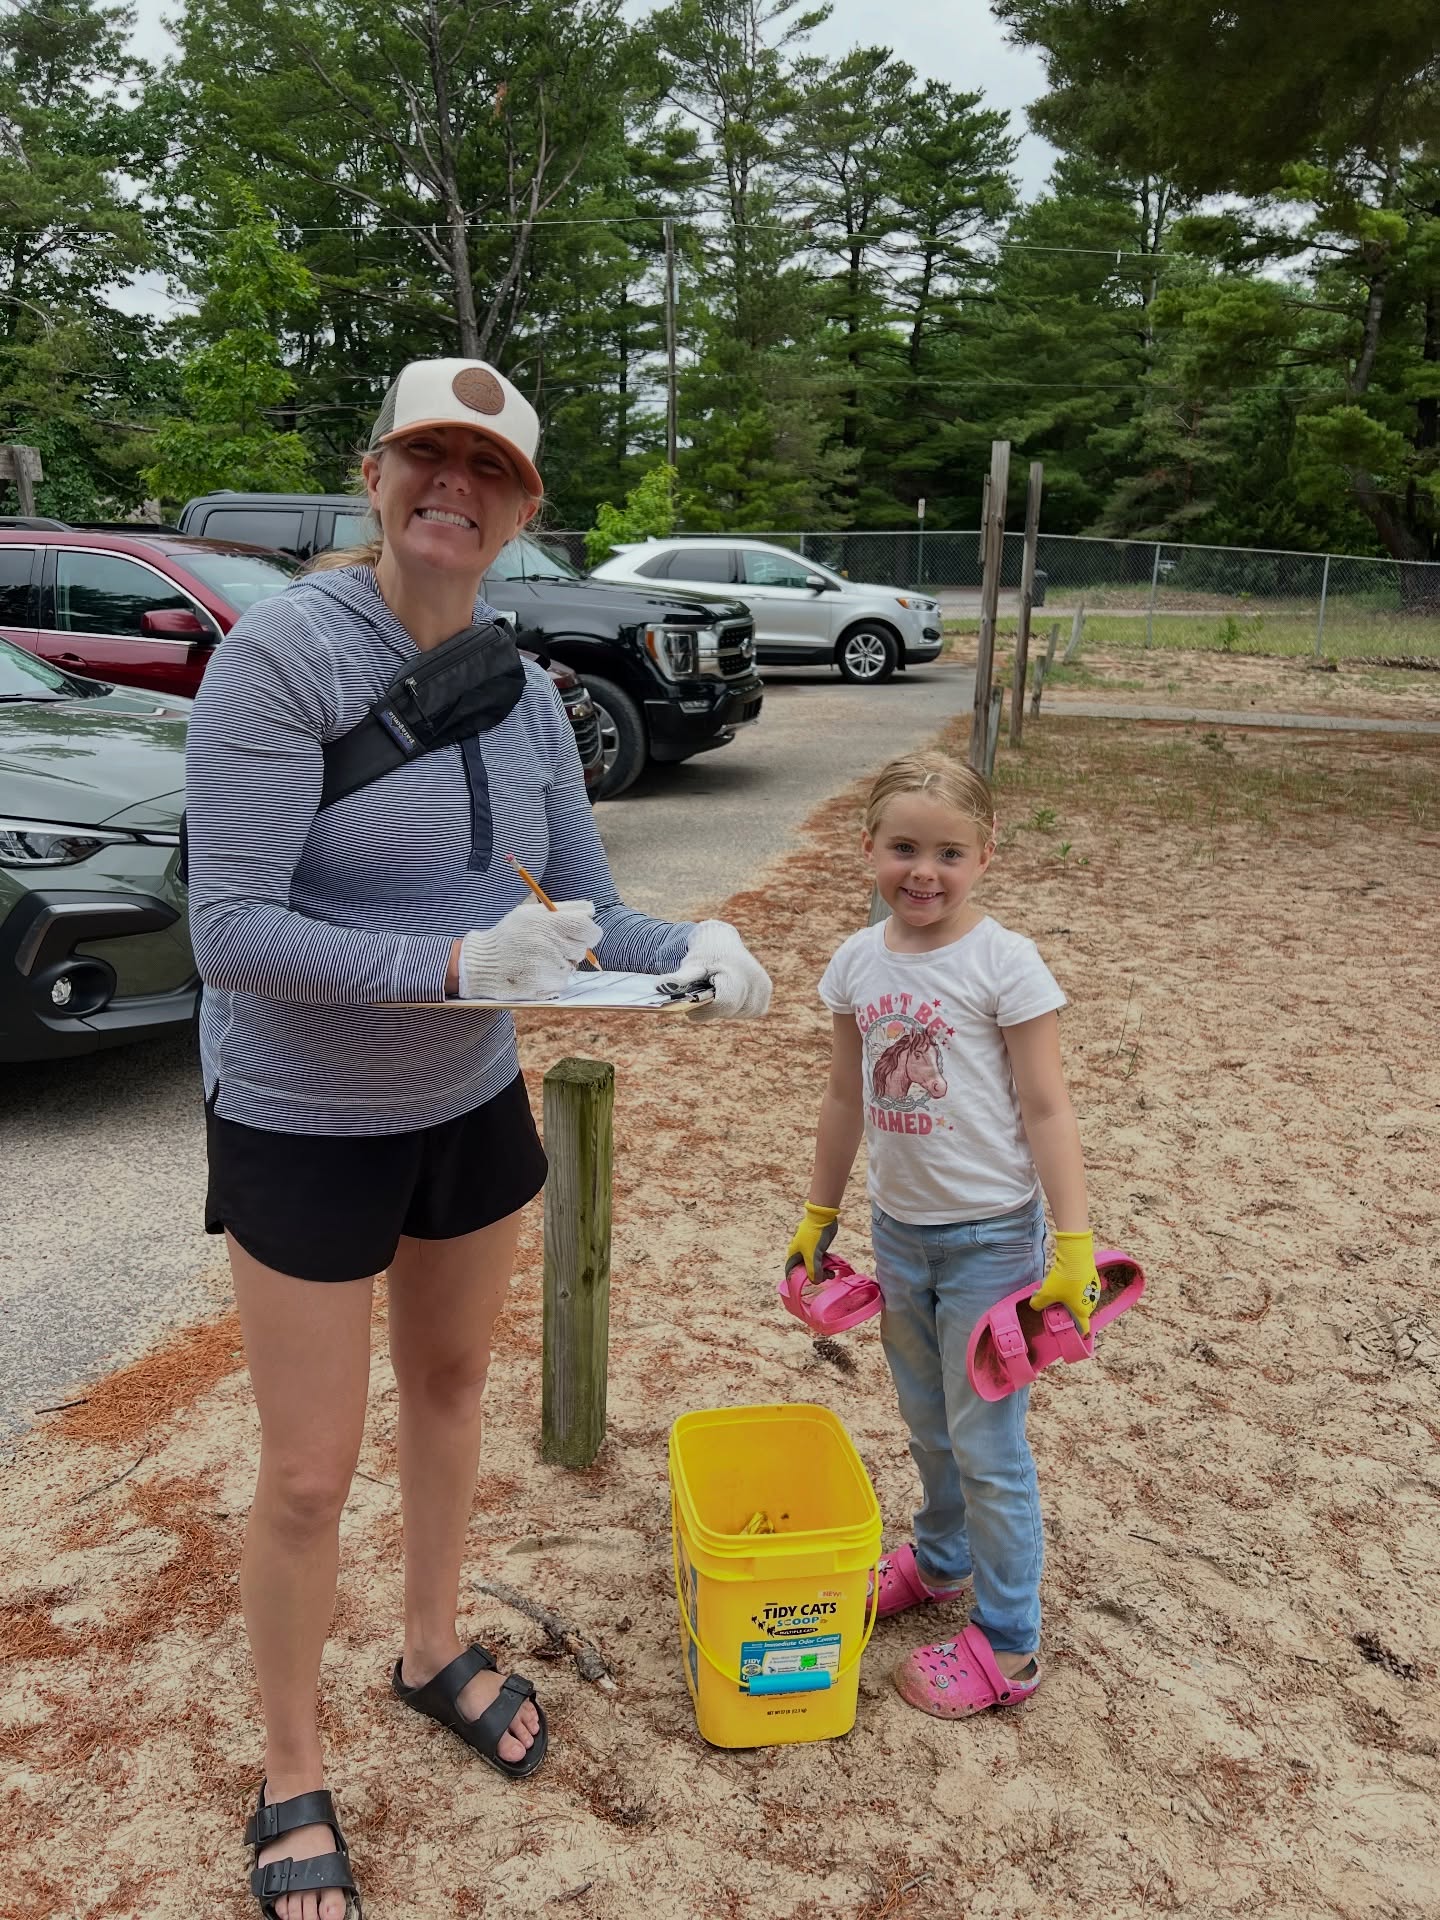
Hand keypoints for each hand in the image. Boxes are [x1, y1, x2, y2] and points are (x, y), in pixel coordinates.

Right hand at [458, 897, 601, 1000]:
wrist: (481, 963)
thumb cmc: (510, 934)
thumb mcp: (531, 913)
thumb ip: (564, 909)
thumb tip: (592, 909)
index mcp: (547, 923)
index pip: (588, 929)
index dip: (589, 932)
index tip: (582, 933)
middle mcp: (549, 945)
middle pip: (582, 949)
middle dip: (572, 947)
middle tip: (551, 945)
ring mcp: (548, 968)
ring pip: (573, 966)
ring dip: (562, 963)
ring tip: (538, 958)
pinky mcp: (545, 986)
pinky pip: (563, 981)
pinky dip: (553, 977)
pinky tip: (535, 971)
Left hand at [663, 919, 771, 1020]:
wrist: (719, 940)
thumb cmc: (702, 954)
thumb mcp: (690, 966)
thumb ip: (679, 978)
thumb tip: (660, 986)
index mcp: (737, 973)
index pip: (723, 1005)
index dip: (706, 1010)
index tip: (693, 1006)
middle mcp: (755, 980)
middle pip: (730, 1011)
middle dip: (713, 1008)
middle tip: (704, 993)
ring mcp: (763, 987)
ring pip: (739, 1013)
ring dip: (725, 1008)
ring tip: (719, 988)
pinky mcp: (766, 991)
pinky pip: (750, 1010)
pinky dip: (737, 1006)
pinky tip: (730, 991)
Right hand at [785, 1202, 837, 1284]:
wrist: (823, 1217)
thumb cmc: (814, 1235)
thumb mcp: (812, 1255)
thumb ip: (813, 1270)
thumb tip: (816, 1282)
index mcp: (794, 1254)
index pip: (790, 1271)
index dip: (793, 1280)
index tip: (800, 1288)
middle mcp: (800, 1253)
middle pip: (805, 1270)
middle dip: (814, 1276)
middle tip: (824, 1278)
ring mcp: (810, 1250)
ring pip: (814, 1265)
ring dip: (822, 1271)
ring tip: (831, 1273)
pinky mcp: (819, 1247)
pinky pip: (821, 1260)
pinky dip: (826, 1265)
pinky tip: (833, 1267)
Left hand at [1029, 1229, 1102, 1335]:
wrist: (1076, 1255)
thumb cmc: (1064, 1278)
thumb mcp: (1046, 1292)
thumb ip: (1038, 1303)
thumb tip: (1035, 1305)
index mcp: (1082, 1311)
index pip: (1083, 1328)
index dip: (1077, 1332)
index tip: (1072, 1333)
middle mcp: (1090, 1302)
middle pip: (1077, 1311)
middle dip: (1065, 1309)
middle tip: (1053, 1303)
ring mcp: (1092, 1290)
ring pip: (1077, 1297)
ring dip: (1066, 1295)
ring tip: (1053, 1287)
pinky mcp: (1091, 1277)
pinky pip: (1079, 1286)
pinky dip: (1071, 1284)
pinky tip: (1061, 1276)